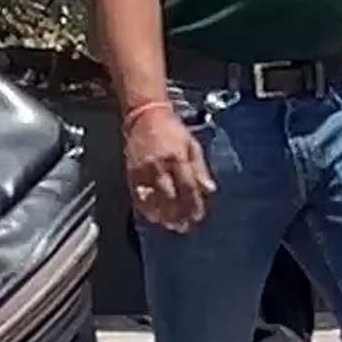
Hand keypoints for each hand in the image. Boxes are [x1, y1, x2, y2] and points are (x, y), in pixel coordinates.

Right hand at [123, 98, 212, 235]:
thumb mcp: (191, 143)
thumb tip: (210, 189)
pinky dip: (147, 210)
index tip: (198, 217)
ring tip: (173, 226)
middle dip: (179, 214)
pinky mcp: (132, 174)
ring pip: (154, 201)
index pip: (188, 187)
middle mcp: (160, 166)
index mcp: (178, 157)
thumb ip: (200, 168)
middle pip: (171, 197)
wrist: (145, 114)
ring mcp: (144, 171)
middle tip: (186, 227)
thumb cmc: (171, 129)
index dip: (194, 204)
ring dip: (164, 217)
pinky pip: (139, 197)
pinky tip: (155, 217)